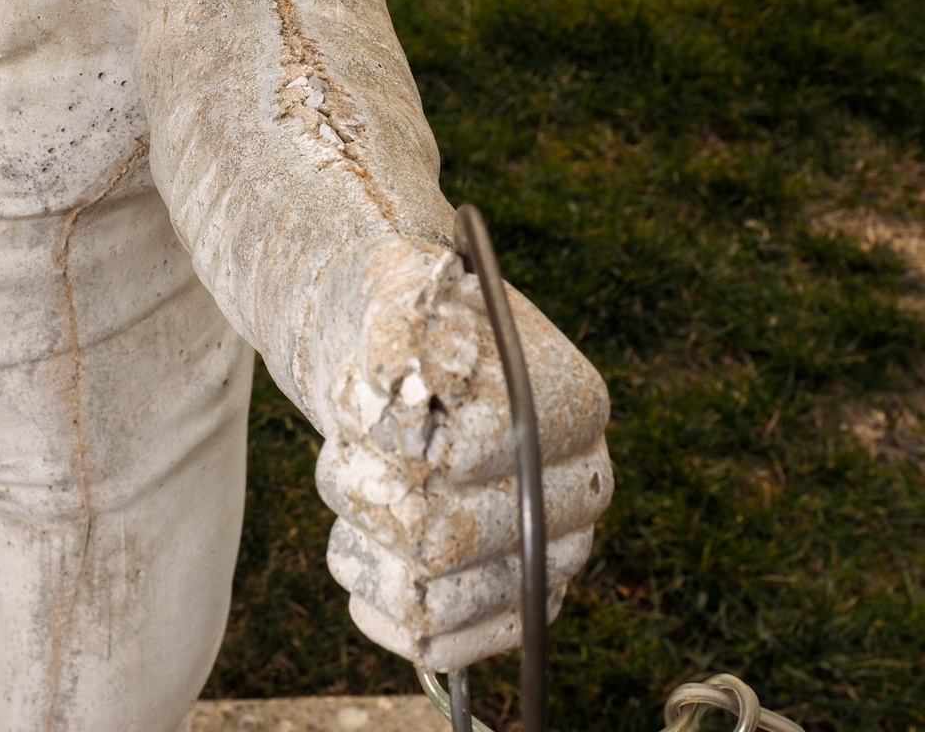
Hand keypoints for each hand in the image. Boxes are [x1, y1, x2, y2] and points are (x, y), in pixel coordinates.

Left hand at [315, 239, 611, 671]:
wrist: (388, 364)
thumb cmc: (394, 319)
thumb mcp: (392, 288)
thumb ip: (404, 320)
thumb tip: (412, 374)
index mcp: (571, 403)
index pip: (462, 457)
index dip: (391, 440)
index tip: (371, 403)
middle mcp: (580, 488)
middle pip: (442, 540)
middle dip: (370, 493)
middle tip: (354, 449)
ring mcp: (548, 555)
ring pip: (430, 603)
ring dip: (364, 540)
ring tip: (359, 483)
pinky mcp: (508, 603)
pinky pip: (438, 647)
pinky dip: (376, 602)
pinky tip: (363, 545)